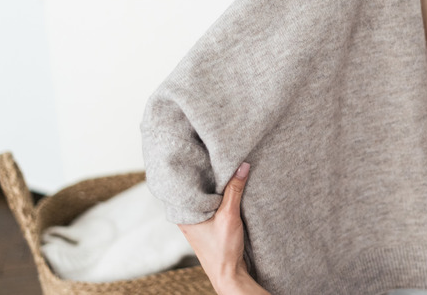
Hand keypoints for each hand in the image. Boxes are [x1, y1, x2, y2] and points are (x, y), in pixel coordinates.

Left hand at [179, 163, 267, 293]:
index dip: (192, 168)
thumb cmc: (223, 250)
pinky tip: (227, 187)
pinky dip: (219, 196)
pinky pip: (211, 204)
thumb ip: (234, 190)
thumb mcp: (229, 216)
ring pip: (204, 197)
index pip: (185, 184)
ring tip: (222, 167)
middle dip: (205, 175)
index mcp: (184, 213)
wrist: (229, 274)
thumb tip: (242, 166)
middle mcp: (187, 216)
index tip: (199, 152)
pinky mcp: (207, 225)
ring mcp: (197, 221)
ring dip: (214, 186)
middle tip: (213, 155)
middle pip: (195, 189)